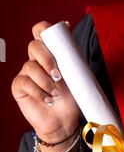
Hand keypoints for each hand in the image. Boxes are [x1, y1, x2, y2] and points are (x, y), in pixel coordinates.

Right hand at [11, 21, 79, 143]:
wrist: (63, 122)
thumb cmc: (70, 100)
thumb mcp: (76, 78)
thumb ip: (72, 59)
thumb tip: (70, 32)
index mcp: (51, 55)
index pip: (41, 33)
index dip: (44, 29)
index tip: (53, 33)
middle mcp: (37, 61)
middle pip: (34, 46)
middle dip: (47, 58)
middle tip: (58, 75)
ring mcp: (26, 73)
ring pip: (30, 66)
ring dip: (45, 81)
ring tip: (55, 94)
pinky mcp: (19, 87)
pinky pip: (24, 82)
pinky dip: (38, 92)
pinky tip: (47, 100)